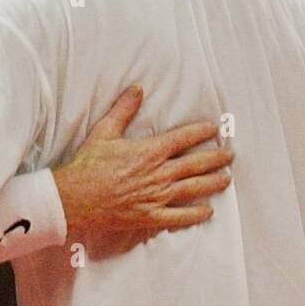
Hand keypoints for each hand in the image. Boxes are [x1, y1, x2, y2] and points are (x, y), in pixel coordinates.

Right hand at [53, 86, 233, 235]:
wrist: (75, 199)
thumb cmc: (88, 166)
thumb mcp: (104, 132)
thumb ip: (123, 110)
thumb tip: (137, 88)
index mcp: (150, 151)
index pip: (184, 138)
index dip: (202, 132)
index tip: (213, 129)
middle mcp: (159, 174)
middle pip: (197, 164)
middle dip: (216, 158)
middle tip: (230, 155)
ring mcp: (157, 196)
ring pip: (194, 188)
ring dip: (213, 183)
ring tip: (226, 179)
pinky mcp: (151, 216)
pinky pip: (180, 216)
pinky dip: (196, 214)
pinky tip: (208, 212)